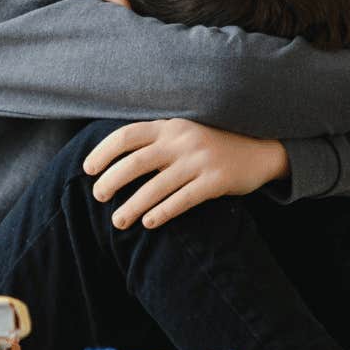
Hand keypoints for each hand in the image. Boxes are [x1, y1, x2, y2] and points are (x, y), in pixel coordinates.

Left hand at [82, 119, 288, 228]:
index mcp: (171, 126)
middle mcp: (183, 141)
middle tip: (98, 196)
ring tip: (118, 221)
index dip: (104, 152)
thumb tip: (116, 161)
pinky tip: (149, 223)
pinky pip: (183, 200)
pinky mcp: (216, 181)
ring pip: (156, 187)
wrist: (261, 149)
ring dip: (132, 206)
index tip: (88, 169)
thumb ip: (157, 141)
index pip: (127, 136)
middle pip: (135, 162)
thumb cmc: (214, 144)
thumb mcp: (186, 133)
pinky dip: (162, 212)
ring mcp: (200, 161)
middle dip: (111, 181)